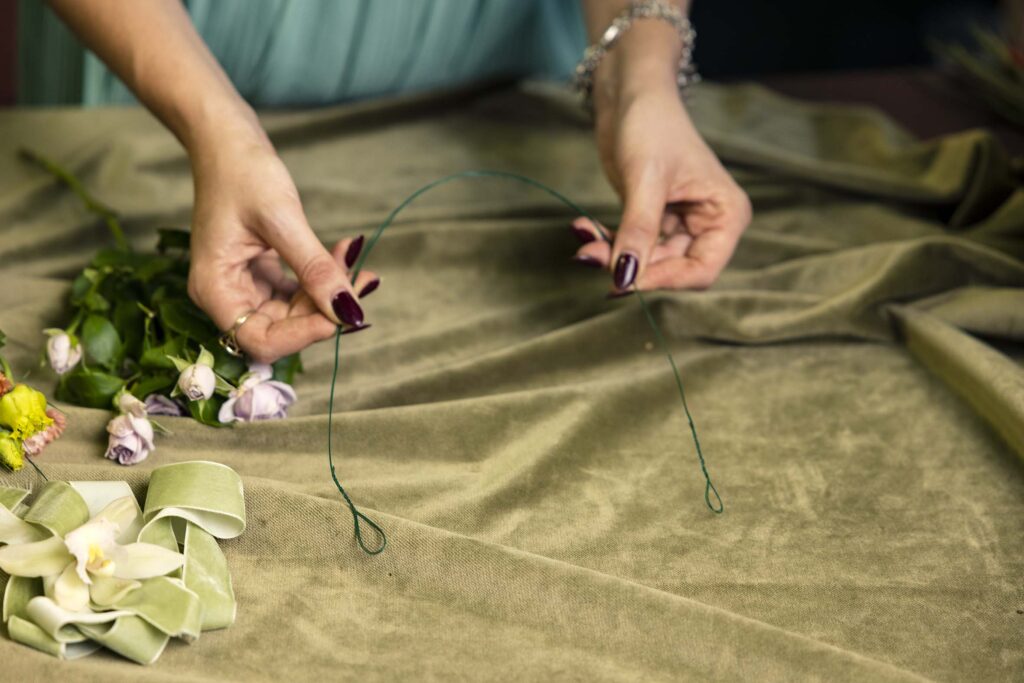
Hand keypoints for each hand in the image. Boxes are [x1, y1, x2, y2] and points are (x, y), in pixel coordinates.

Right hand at [186, 133, 378, 362]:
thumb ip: (315, 269)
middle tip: (362, 281)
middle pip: (281, 329)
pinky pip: (296, 291)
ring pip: (295, 312)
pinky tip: (344, 255)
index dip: (302, 335)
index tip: (342, 314)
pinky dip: (322, 279)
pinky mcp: (260, 274)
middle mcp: (226, 295)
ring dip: (329, 294)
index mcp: (215, 289)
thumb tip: (349, 312)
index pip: (260, 339)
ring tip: (358, 264)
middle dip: (324, 310)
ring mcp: (244, 285)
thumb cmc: (242, 172)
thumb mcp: (282, 220)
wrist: (226, 139)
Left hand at [573, 83, 750, 292]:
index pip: (701, 271)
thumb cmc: (652, 124)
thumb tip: (625, 279)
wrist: (630, 93)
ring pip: (647, 261)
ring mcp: (680, 224)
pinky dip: (607, 242)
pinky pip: (631, 246)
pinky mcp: (652, 219)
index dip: (663, 280)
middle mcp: (708, 224)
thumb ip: (638, 232)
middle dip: (630, 266)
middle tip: (590, 256)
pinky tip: (584, 228)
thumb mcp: (646, 180)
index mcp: (726, 215)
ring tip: (584, 243)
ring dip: (613, 256)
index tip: (624, 281)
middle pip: (671, 270)